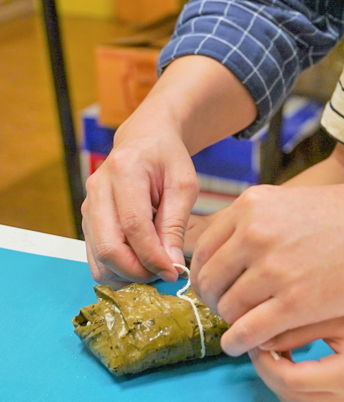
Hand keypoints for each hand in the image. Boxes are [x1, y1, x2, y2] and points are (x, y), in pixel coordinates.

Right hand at [82, 118, 198, 283]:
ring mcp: (87, 204)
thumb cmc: (168, 158)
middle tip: (163, 275)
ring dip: (126, 275)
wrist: (144, 140)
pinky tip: (141, 263)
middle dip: (137, 271)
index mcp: (124, 170)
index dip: (152, 256)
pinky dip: (117, 270)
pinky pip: (95, 257)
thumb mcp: (183, 183)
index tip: (173, 272)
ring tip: (154, 269)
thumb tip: (171, 265)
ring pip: (97, 258)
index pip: (133, 225)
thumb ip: (176, 223)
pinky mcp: (87, 219)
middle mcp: (98, 187)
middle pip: (108, 247)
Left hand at [190, 178, 343, 355]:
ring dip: (231, 322)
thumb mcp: (289, 202)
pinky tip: (244, 344)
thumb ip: (255, 223)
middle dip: (215, 298)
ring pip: (227, 308)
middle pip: (210, 279)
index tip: (215, 284)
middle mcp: (255, 233)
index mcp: (252, 205)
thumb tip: (224, 253)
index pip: (203, 246)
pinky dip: (239, 342)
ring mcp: (274, 268)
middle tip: (229, 308)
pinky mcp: (295, 302)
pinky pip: (247, 331)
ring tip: (244, 325)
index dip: (204, 271)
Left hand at [251, 291, 343, 401]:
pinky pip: (308, 397)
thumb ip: (300, 326)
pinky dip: (293, 380)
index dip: (266, 359)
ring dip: (279, 376)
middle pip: (289, 396)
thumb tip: (261, 335)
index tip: (256, 335)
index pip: (290, 380)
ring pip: (295, 401)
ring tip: (273, 343)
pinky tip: (290, 354)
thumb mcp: (340, 311)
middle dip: (268, 369)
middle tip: (258, 338)